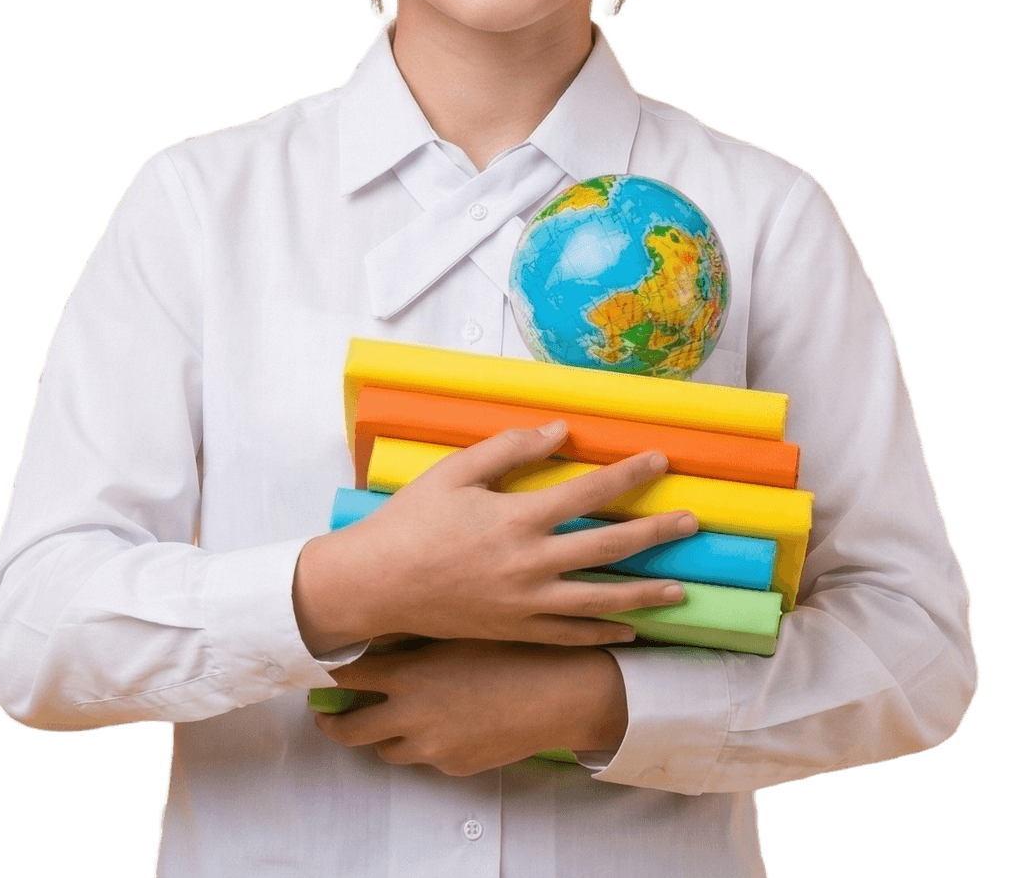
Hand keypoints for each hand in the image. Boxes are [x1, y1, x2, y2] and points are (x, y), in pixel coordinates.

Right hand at [293, 421, 697, 653]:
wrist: (376, 584)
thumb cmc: (411, 520)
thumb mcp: (455, 471)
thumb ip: (510, 448)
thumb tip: (558, 430)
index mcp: (517, 519)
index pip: (589, 492)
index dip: (629, 475)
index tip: (660, 459)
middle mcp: (531, 564)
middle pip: (609, 548)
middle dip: (656, 534)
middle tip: (691, 523)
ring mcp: (525, 604)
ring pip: (601, 601)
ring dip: (645, 594)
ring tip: (681, 590)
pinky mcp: (515, 631)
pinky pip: (570, 636)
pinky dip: (603, 633)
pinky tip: (629, 629)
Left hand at [314, 638, 628, 774]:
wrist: (558, 691)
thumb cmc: (514, 647)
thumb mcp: (460, 626)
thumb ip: (419, 629)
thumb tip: (388, 619)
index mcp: (407, 676)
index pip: (346, 675)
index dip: (327, 670)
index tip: (319, 666)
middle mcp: (410, 716)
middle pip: (348, 729)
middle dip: (331, 721)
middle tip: (325, 713)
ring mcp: (431, 747)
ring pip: (385, 750)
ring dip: (380, 734)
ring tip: (382, 718)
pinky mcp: (454, 766)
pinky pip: (426, 758)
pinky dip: (424, 743)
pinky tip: (441, 721)